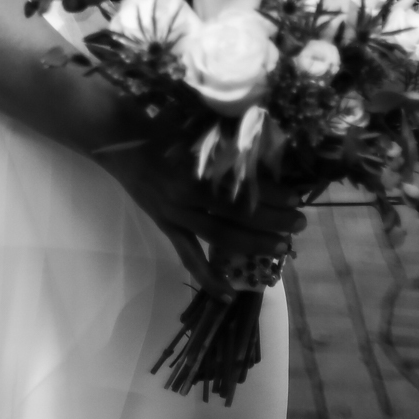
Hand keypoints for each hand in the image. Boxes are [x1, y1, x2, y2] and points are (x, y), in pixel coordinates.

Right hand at [98, 147, 304, 299]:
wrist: (118, 138)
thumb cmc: (163, 124)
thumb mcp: (197, 127)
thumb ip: (227, 141)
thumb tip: (265, 150)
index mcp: (199, 162)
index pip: (244, 183)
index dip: (272, 191)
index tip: (297, 196)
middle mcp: (191, 190)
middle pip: (240, 211)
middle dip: (274, 219)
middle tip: (300, 223)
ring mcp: (177, 211)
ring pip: (221, 235)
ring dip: (255, 243)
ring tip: (282, 248)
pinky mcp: (166, 224)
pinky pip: (188, 256)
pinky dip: (207, 277)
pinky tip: (228, 294)